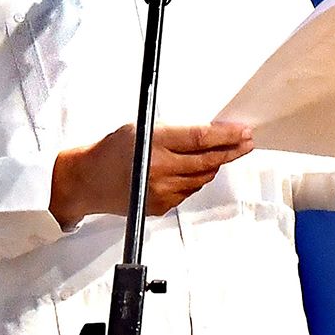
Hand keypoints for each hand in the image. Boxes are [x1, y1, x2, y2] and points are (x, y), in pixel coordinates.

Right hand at [51, 121, 254, 224]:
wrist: (89, 180)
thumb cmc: (112, 150)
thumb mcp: (141, 128)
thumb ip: (175, 131)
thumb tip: (210, 132)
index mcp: (154, 144)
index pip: (200, 139)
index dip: (226, 135)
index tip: (242, 132)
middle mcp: (159, 170)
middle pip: (208, 161)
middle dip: (231, 150)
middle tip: (245, 142)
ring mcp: (162, 192)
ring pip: (202, 178)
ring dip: (213, 165)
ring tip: (218, 153)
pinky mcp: (161, 206)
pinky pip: (189, 190)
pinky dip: (194, 179)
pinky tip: (190, 170)